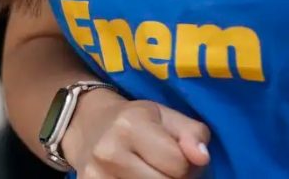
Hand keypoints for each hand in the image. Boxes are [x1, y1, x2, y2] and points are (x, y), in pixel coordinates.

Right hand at [63, 90, 210, 178]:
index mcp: (129, 125)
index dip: (186, 165)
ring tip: (150, 174)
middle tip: (163, 168)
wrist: (88, 126)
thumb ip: (192, 133)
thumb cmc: (135, 121)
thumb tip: (201, 157)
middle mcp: (108, 152)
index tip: (176, 157)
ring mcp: (96, 175)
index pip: (179, 165)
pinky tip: (134, 178)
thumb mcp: (166, 116)